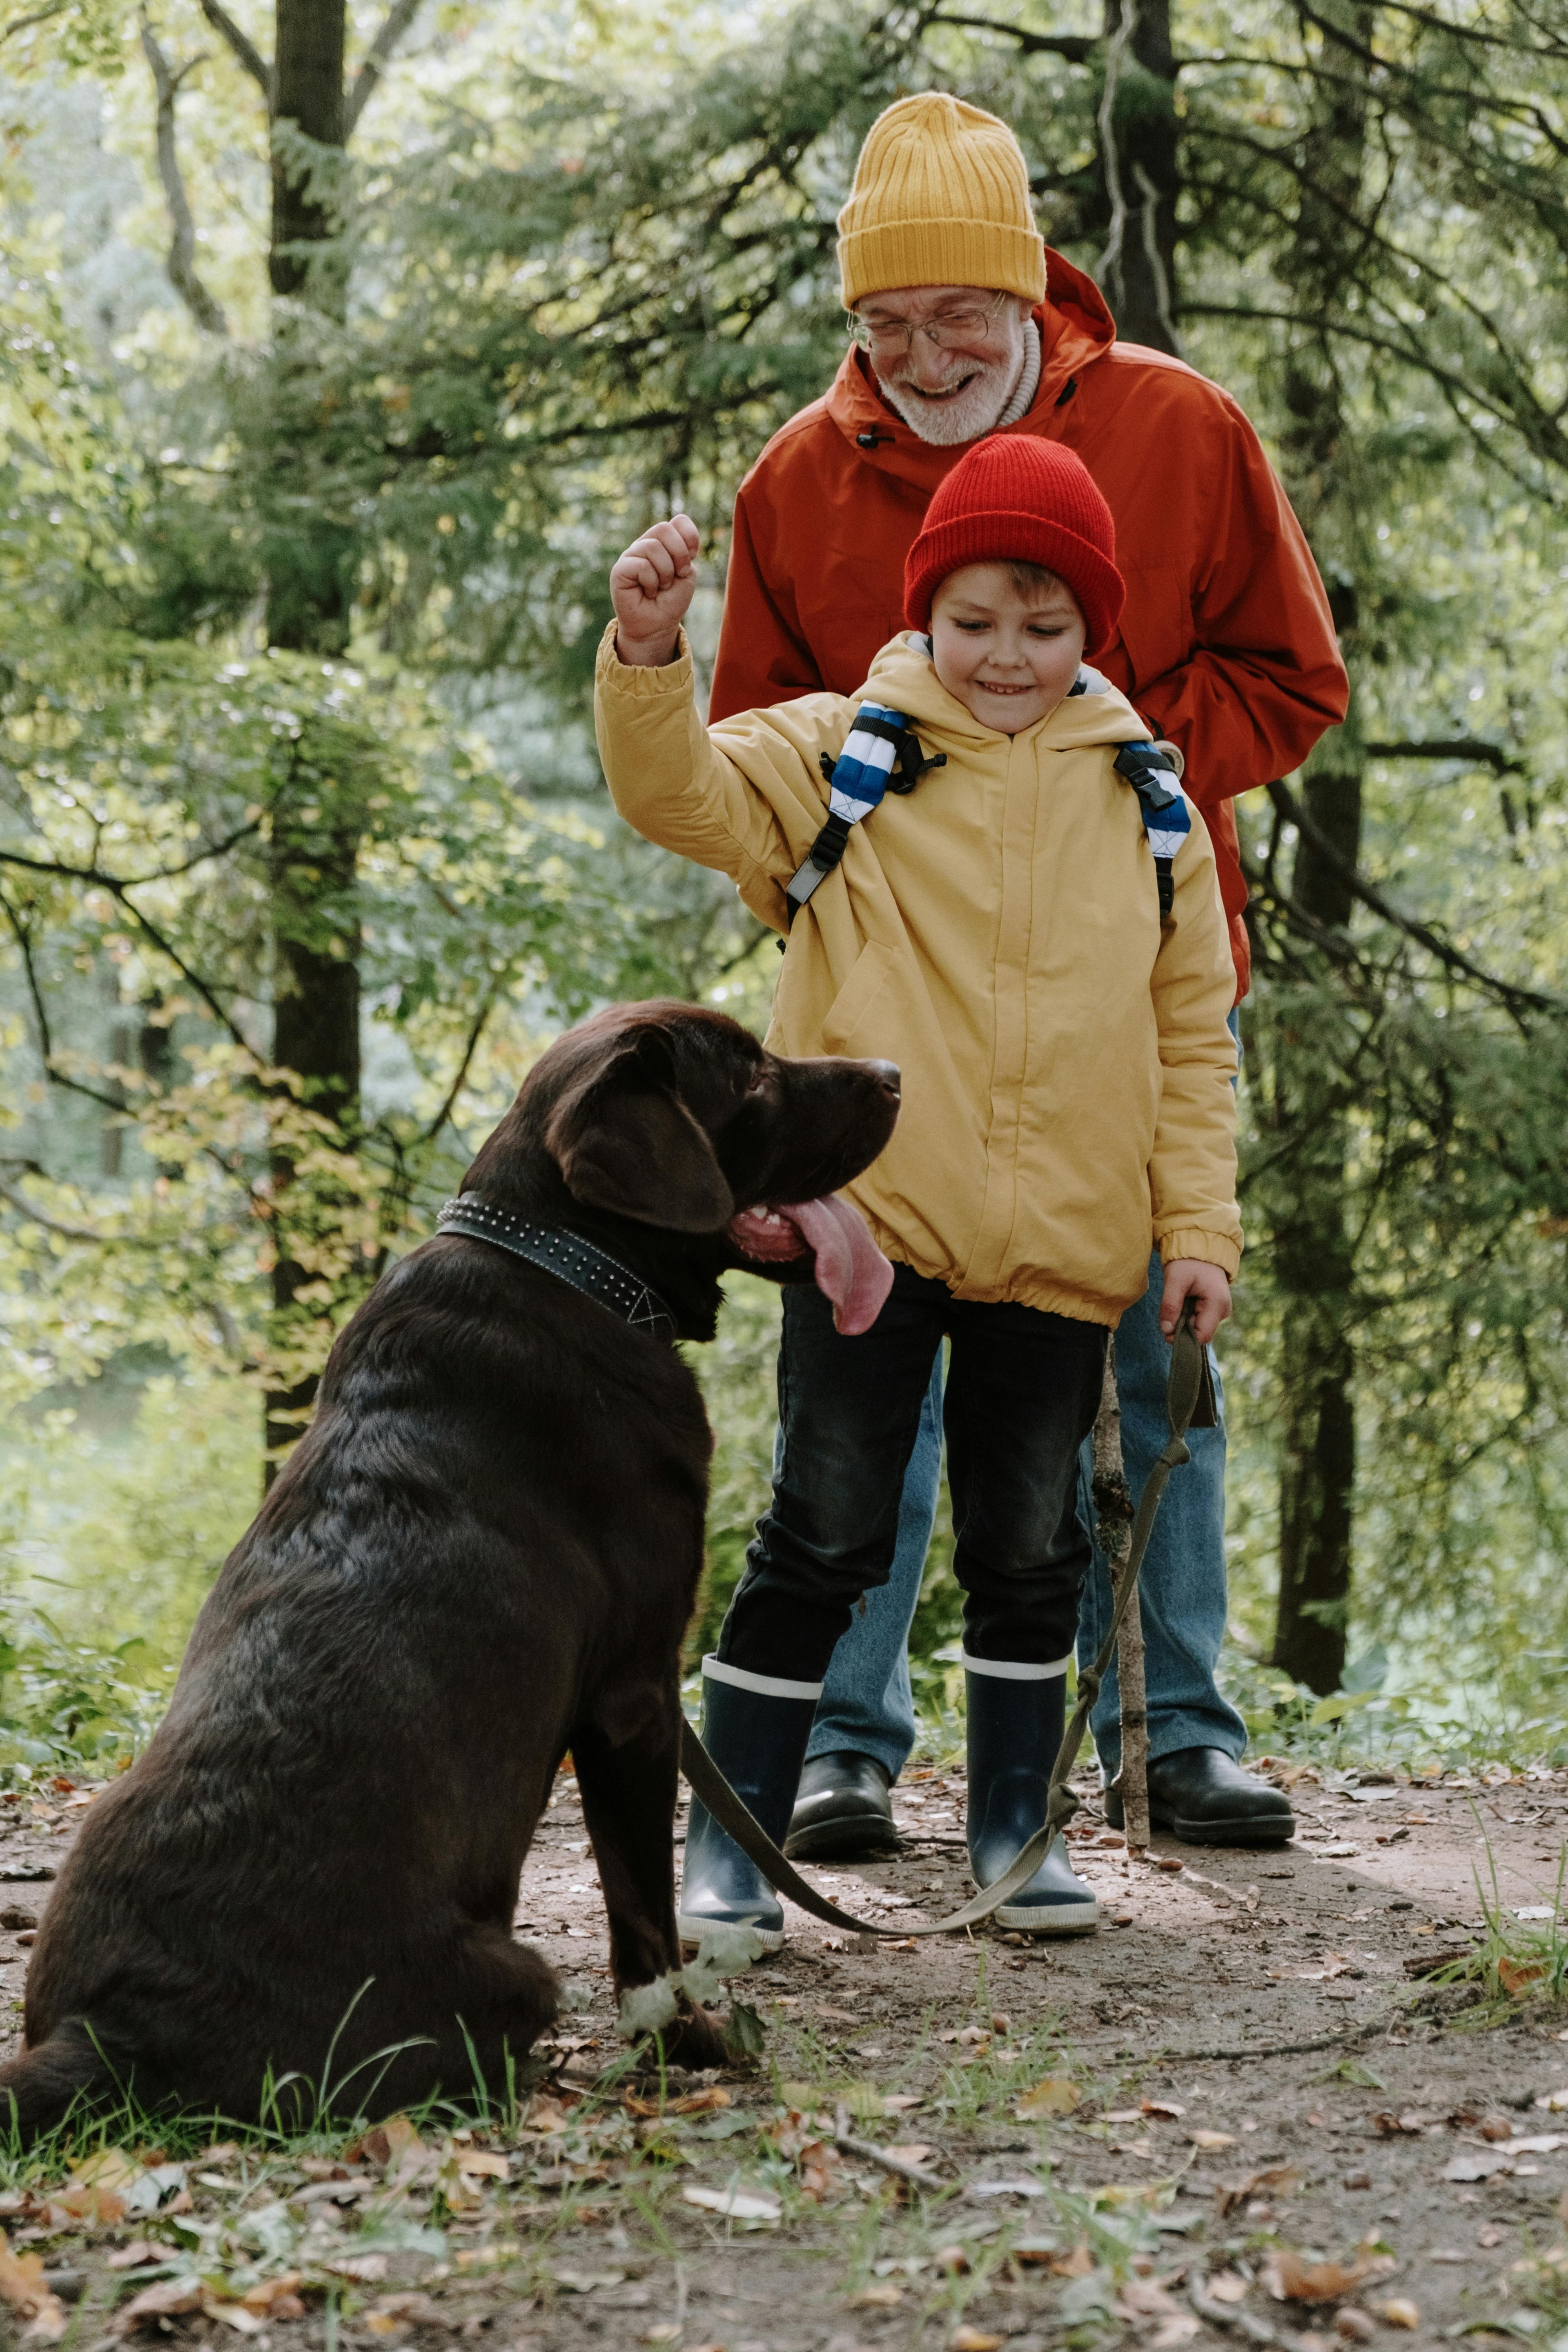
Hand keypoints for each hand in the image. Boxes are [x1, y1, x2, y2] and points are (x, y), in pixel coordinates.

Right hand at [610, 514, 699, 665]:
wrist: (657, 626)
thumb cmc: (670, 601)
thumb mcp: (686, 574)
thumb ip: (684, 551)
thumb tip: (672, 535)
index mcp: (663, 543)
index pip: (678, 522)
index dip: (690, 537)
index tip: (691, 560)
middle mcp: (645, 545)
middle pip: (664, 528)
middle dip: (679, 555)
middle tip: (677, 575)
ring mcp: (631, 556)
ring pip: (653, 547)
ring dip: (665, 572)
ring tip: (660, 587)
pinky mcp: (619, 569)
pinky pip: (641, 565)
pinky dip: (651, 582)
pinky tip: (648, 592)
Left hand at [1159, 1258, 1231, 1346]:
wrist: (1200, 1249)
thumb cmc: (1188, 1262)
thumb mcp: (1175, 1281)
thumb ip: (1170, 1306)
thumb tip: (1166, 1330)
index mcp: (1217, 1304)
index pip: (1202, 1336)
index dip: (1183, 1338)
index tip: (1166, 1332)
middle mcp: (1222, 1311)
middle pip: (1199, 1333)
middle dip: (1181, 1327)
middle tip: (1169, 1311)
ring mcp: (1219, 1310)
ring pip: (1197, 1327)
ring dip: (1182, 1320)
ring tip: (1177, 1301)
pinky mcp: (1214, 1308)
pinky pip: (1198, 1319)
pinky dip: (1186, 1315)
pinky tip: (1182, 1302)